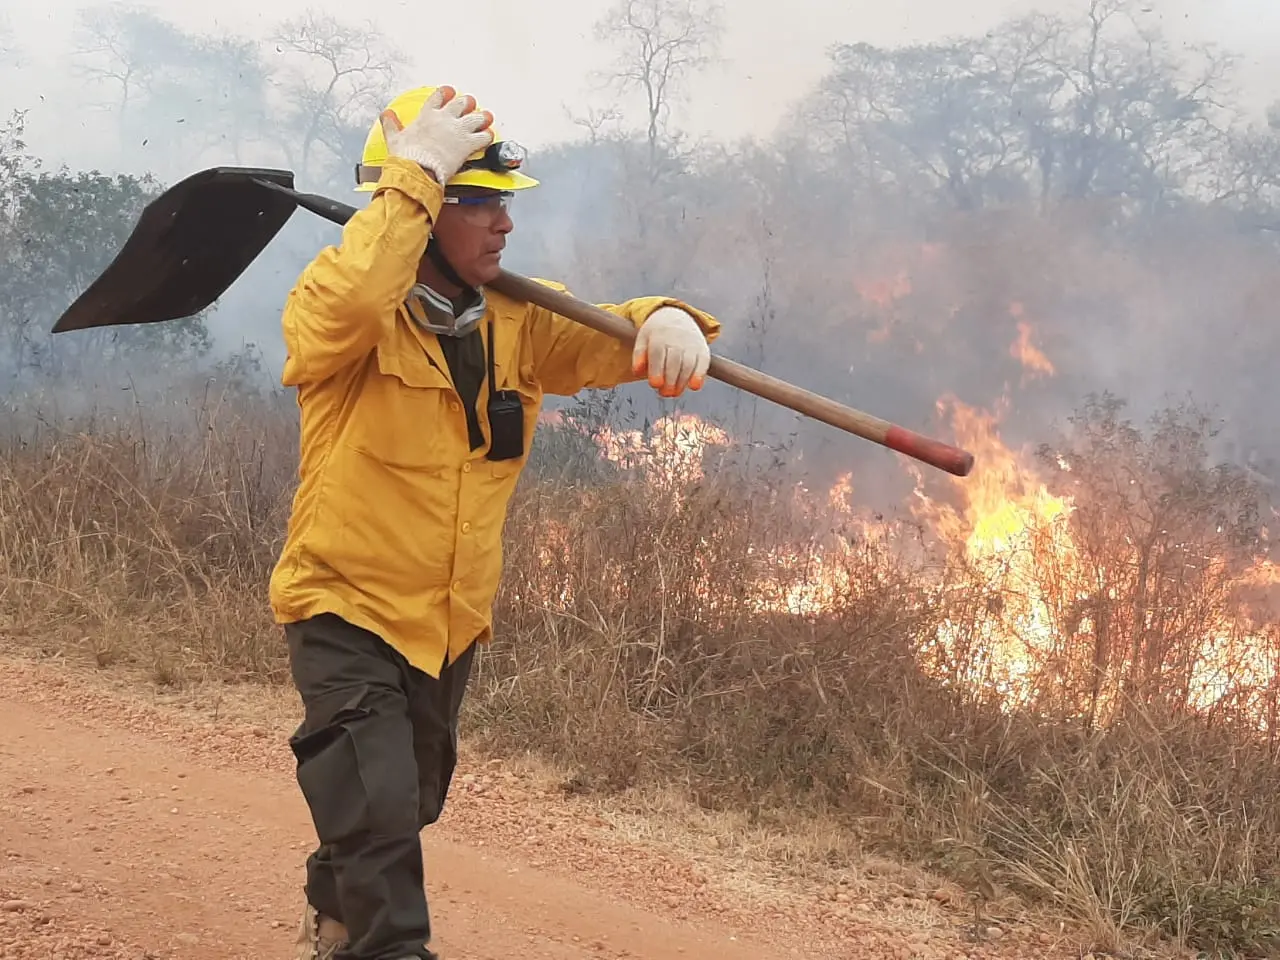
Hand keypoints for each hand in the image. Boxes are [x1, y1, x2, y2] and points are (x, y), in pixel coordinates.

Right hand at [379, 86, 494, 184]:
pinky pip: (484, 136)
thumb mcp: (394, 138)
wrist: (419, 168)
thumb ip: (391, 124)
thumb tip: (386, 115)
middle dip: (467, 102)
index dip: (446, 92)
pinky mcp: (467, 144)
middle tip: (470, 103)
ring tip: (486, 117)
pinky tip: (489, 135)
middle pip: (461, 103)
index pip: (439, 96)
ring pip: (477, 117)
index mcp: (428, 115)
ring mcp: (458, 130)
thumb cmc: (407, 155)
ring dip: (482, 117)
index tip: (449, 91)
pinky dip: (488, 136)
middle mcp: (445, 118)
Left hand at [631, 306, 710, 396]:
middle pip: (674, 361)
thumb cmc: (657, 334)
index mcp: (659, 336)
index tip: (655, 384)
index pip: (657, 354)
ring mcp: (691, 344)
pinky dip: (700, 375)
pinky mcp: (702, 350)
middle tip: (664, 393)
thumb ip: (639, 355)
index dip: (656, 370)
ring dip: (682, 382)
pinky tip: (694, 386)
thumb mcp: (643, 338)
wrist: (677, 315)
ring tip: (675, 393)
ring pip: (688, 364)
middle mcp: (676, 339)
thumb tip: (637, 372)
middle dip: (670, 380)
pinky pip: (703, 362)